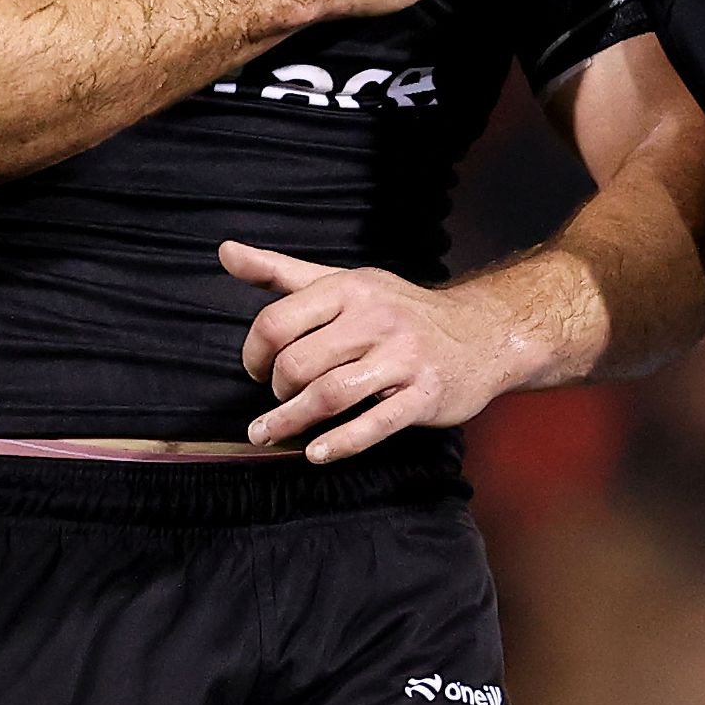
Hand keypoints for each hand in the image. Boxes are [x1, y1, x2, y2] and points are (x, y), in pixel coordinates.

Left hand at [225, 239, 526, 463]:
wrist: (480, 334)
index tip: (255, 371)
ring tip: (268, 435)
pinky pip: (374, 424)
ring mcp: (402, 358)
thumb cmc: (398, 311)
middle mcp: (375, 319)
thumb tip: (225, 251)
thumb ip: (280, 272)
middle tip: (275, 402)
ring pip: (330, 395)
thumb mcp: (341, 282)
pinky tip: (315, 453)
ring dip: (291, 422)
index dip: (253, 353)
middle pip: (299, 364)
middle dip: (276, 392)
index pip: (278, 321)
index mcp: (348, 289)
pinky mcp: (423, 396)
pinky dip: (339, 443)